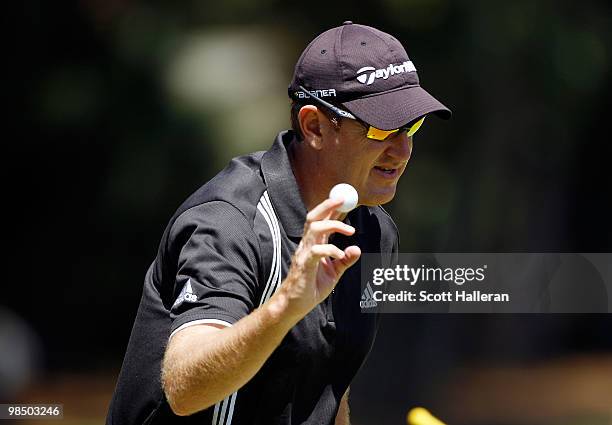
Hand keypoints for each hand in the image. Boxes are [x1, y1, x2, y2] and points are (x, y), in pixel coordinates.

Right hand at [280, 198, 360, 319]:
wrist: (295, 305)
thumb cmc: (311, 287)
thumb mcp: (334, 273)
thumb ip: (345, 260)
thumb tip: (357, 249)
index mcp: (313, 244)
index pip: (321, 221)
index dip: (332, 209)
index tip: (345, 200)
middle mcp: (306, 245)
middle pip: (314, 217)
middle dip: (327, 206)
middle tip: (343, 200)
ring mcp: (304, 253)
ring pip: (314, 229)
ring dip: (333, 225)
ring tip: (350, 231)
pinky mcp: (304, 265)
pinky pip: (316, 251)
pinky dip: (331, 250)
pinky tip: (341, 255)